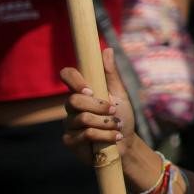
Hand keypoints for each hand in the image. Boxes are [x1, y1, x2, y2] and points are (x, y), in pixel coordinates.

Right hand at [61, 48, 133, 162]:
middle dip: (98, 107)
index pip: (67, 75)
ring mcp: (68, 124)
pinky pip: (85, 135)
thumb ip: (111, 74)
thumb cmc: (122, 117)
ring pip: (82, 119)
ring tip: (117, 127)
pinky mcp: (70, 141)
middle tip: (114, 112)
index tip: (90, 89)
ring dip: (106, 123)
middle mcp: (71, 106)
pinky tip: (114, 138)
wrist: (126, 144)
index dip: (74, 80)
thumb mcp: (120, 94)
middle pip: (73, 100)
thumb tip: (107, 49)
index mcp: (82, 91)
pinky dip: (104, 136)